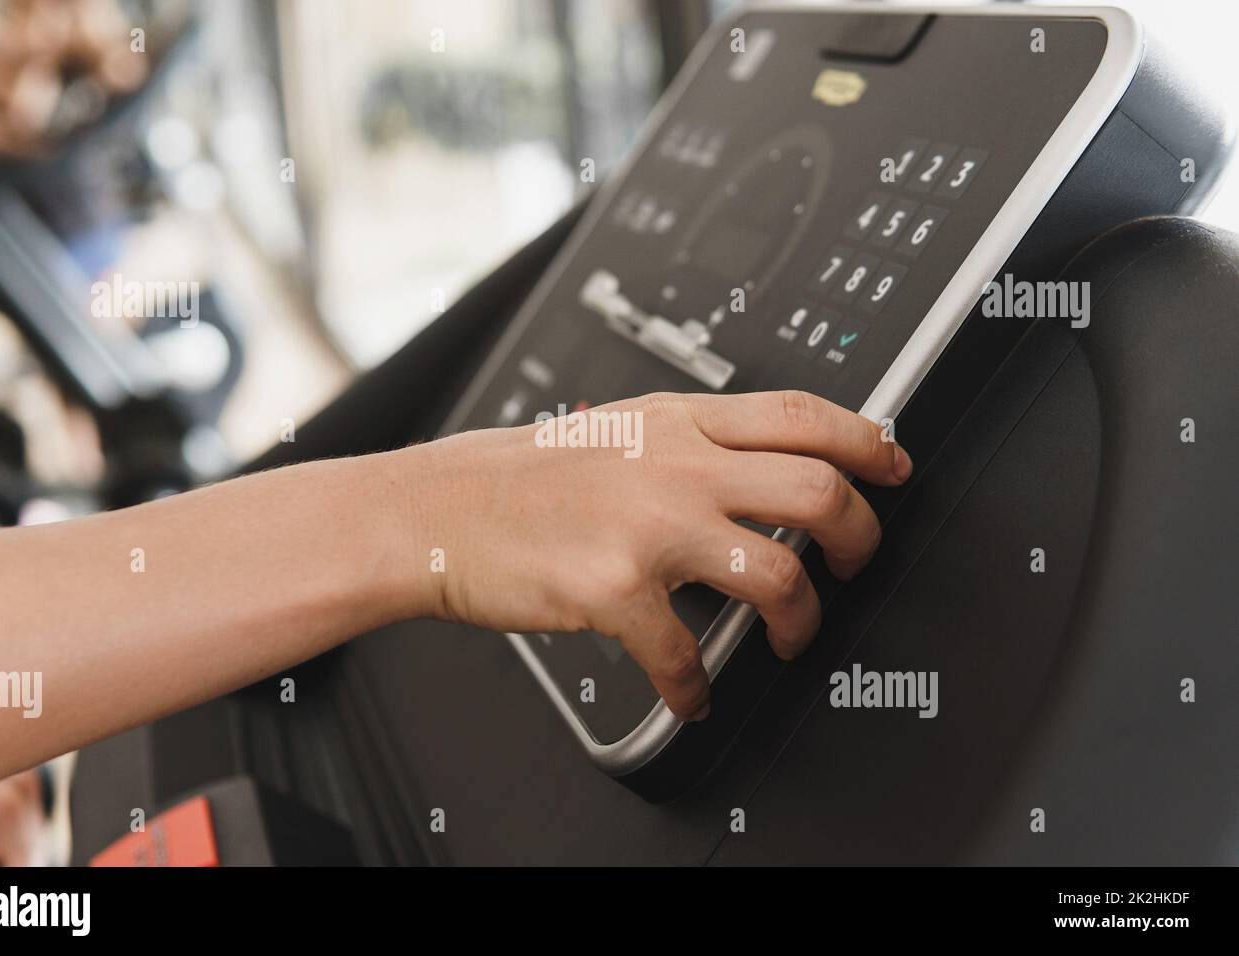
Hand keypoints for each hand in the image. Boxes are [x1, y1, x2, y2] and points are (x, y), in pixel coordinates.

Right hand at [408, 391, 911, 721]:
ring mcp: (649, 526)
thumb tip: (760, 464)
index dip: (868, 440)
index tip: (894, 465)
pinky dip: (699, 686)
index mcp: (680, 422)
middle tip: (856, 563)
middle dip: (860, 538)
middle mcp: (676, 466)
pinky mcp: (615, 589)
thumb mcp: (620, 428)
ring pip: (777, 575)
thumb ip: (692, 440)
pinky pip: (688, 654)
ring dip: (801, 622)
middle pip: (817, 492)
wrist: (441, 511)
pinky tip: (692, 693)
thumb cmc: (523, 475)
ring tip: (786, 639)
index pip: (804, 414)